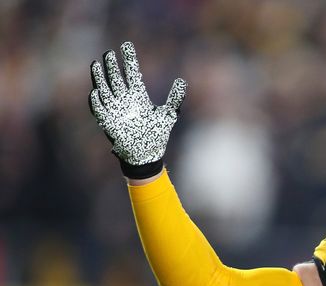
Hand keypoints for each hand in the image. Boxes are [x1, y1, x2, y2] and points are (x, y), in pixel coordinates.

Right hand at [89, 42, 186, 178]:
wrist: (147, 153)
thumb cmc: (157, 134)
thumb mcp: (168, 114)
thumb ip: (175, 98)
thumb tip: (182, 81)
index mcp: (139, 96)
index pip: (132, 73)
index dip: (129, 59)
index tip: (126, 45)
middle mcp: (125, 100)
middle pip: (116, 78)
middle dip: (112, 66)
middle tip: (109, 53)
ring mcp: (115, 109)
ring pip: (105, 89)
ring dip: (99, 78)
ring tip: (96, 64)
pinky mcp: (108, 121)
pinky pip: (99, 109)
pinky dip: (96, 101)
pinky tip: (96, 92)